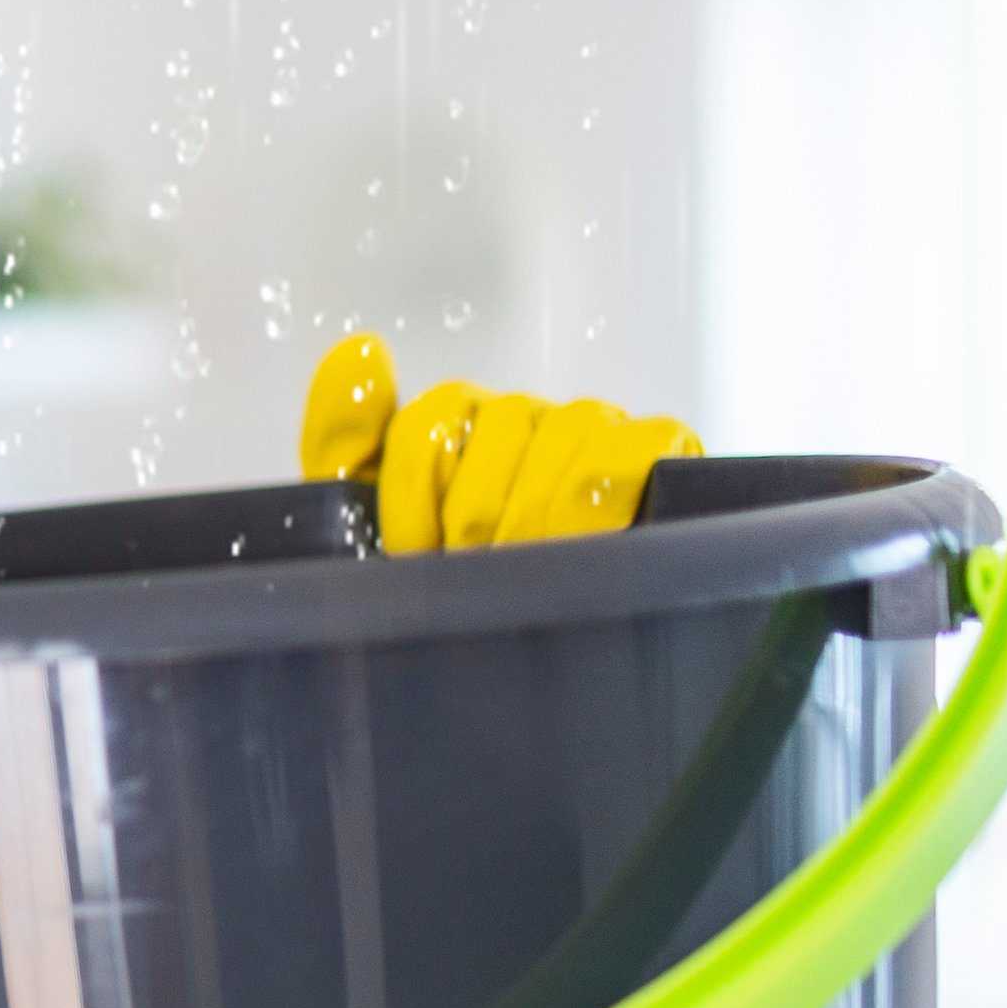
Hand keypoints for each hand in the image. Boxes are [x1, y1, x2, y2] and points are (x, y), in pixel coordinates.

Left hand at [297, 333, 699, 553]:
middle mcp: (525, 417)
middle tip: (475, 567)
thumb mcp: (375, 527)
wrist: (533, 659)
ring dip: (542, 513)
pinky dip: (607, 495)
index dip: (414, 494)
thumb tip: (363, 348)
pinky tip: (586, 539)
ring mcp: (592, 429)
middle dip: (480, 513)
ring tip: (529, 565)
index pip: (429, 421)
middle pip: (503, 422)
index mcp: (458, 425)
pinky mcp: (658, 451)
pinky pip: (635, 446)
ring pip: (569, 433)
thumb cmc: (449, 586)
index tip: (413, 552)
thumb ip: (348, 443)